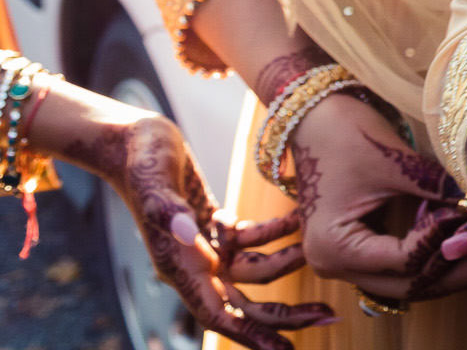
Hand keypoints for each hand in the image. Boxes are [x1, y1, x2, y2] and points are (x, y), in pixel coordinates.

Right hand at [56, 109, 332, 349]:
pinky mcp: (212, 226)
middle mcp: (193, 265)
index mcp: (180, 266)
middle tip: (328, 317)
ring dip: (288, 263)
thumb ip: (167, 209)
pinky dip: (274, 232)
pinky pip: (250, 240)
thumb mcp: (152, 178)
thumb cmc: (140, 157)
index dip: (252, 336)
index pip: (219, 316)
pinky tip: (297, 218)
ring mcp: (204, 247)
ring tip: (322, 251)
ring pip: (254, 272)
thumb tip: (189, 231)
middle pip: (245, 304)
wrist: (134, 140)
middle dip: (285, 314)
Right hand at [286, 92, 466, 304]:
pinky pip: (401, 264)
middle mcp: (336, 266)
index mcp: (335, 248)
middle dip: (458, 271)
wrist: (314, 115)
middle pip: (408, 285)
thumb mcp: (395, 162)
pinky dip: (433, 254)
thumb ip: (437, 188)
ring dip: (449, 267)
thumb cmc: (346, 133)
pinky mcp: (360, 247)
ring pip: (407, 280)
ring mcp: (347, 260)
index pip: (404, 263)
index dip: (444, 243)